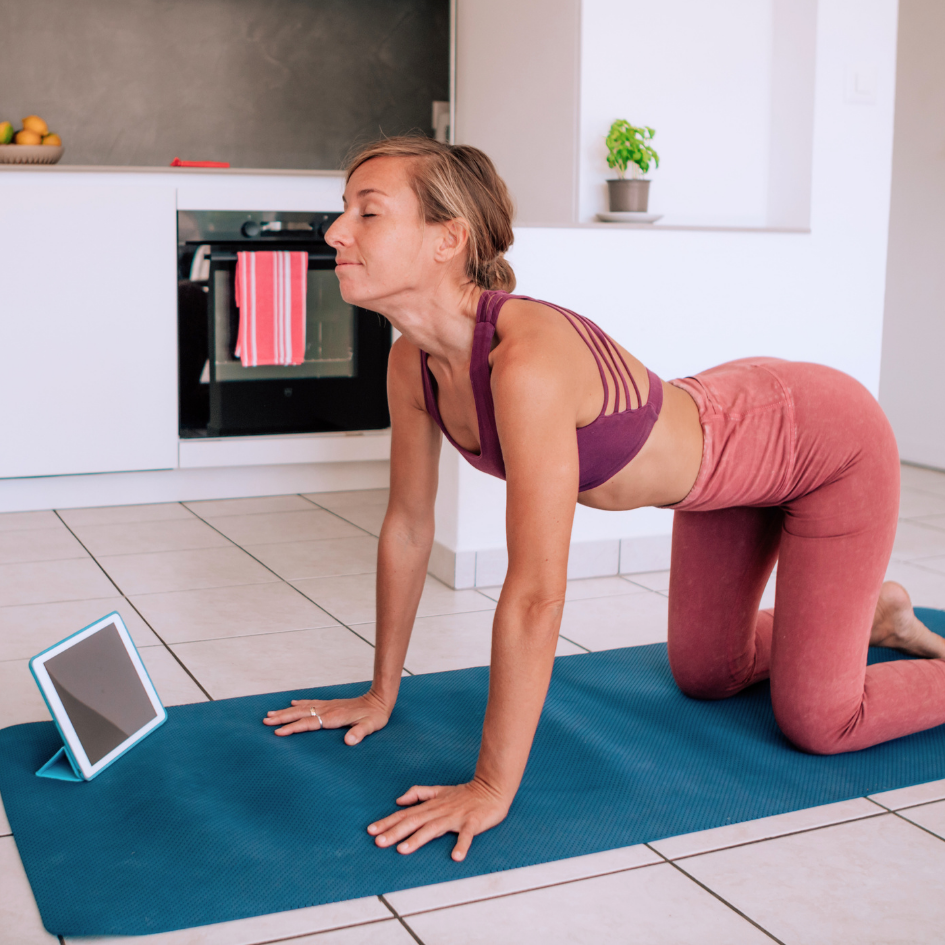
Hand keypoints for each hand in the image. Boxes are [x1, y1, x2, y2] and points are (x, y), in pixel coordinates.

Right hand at [263, 689, 390, 744]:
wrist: (379, 700)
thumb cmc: (375, 716)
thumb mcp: (370, 726)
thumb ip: (360, 733)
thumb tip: (349, 741)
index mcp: (333, 717)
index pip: (309, 723)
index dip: (293, 728)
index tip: (278, 732)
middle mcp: (328, 710)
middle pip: (301, 714)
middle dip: (282, 718)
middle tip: (265, 721)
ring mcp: (328, 705)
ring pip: (303, 708)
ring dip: (286, 711)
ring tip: (271, 713)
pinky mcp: (331, 704)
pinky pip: (311, 702)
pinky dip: (300, 703)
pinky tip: (292, 703)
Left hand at [367, 778, 510, 860]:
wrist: (491, 788)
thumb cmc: (464, 793)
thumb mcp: (439, 791)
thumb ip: (419, 793)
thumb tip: (399, 800)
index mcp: (431, 805)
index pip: (405, 814)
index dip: (388, 822)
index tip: (371, 831)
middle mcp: (440, 811)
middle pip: (414, 821)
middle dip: (395, 832)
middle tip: (379, 841)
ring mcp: (456, 817)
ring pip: (434, 828)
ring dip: (418, 839)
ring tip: (403, 849)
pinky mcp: (472, 822)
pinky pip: (467, 835)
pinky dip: (462, 845)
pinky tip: (456, 856)